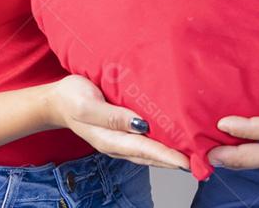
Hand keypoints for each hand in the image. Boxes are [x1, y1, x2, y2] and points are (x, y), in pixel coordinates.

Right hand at [44, 74, 189, 169]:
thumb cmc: (71, 98)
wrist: (56, 100)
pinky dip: (162, 142)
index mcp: (110, 140)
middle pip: (152, 156)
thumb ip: (112, 117)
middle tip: (202, 160)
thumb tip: (140, 125)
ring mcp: (121, 139)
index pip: (145, 150)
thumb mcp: (88, 105)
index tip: (188, 161)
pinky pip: (146, 140)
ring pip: (151, 151)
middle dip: (177, 159)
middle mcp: (119, 144)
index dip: (167, 156)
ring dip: (172, 153)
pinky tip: (175, 138)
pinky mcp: (123, 130)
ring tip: (196, 153)